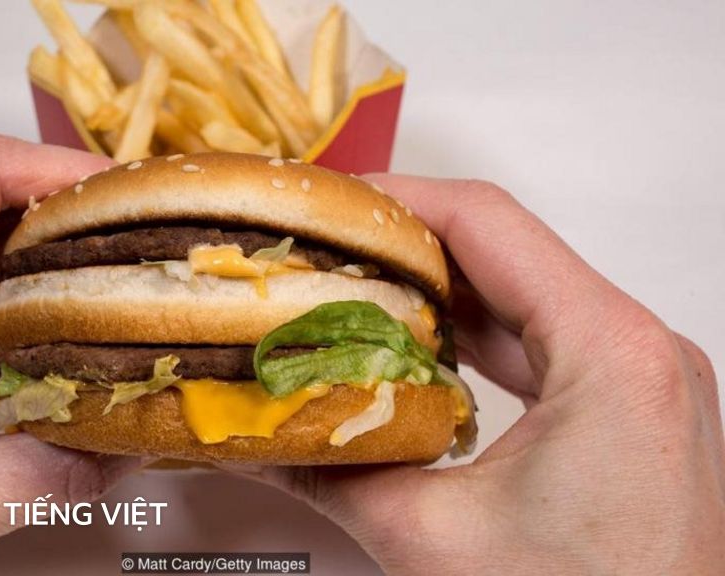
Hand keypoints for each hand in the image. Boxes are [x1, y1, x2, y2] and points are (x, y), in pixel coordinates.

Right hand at [230, 177, 724, 572]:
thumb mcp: (430, 540)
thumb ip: (330, 473)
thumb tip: (261, 435)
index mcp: (611, 355)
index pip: (486, 224)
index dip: (395, 199)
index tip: (332, 204)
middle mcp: (642, 355)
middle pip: (505, 251)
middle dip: (405, 248)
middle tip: (326, 250)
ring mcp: (642, 382)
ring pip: (524, 297)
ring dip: (437, 294)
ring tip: (355, 294)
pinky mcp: (630, 413)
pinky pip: (543, 344)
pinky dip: (475, 337)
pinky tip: (415, 351)